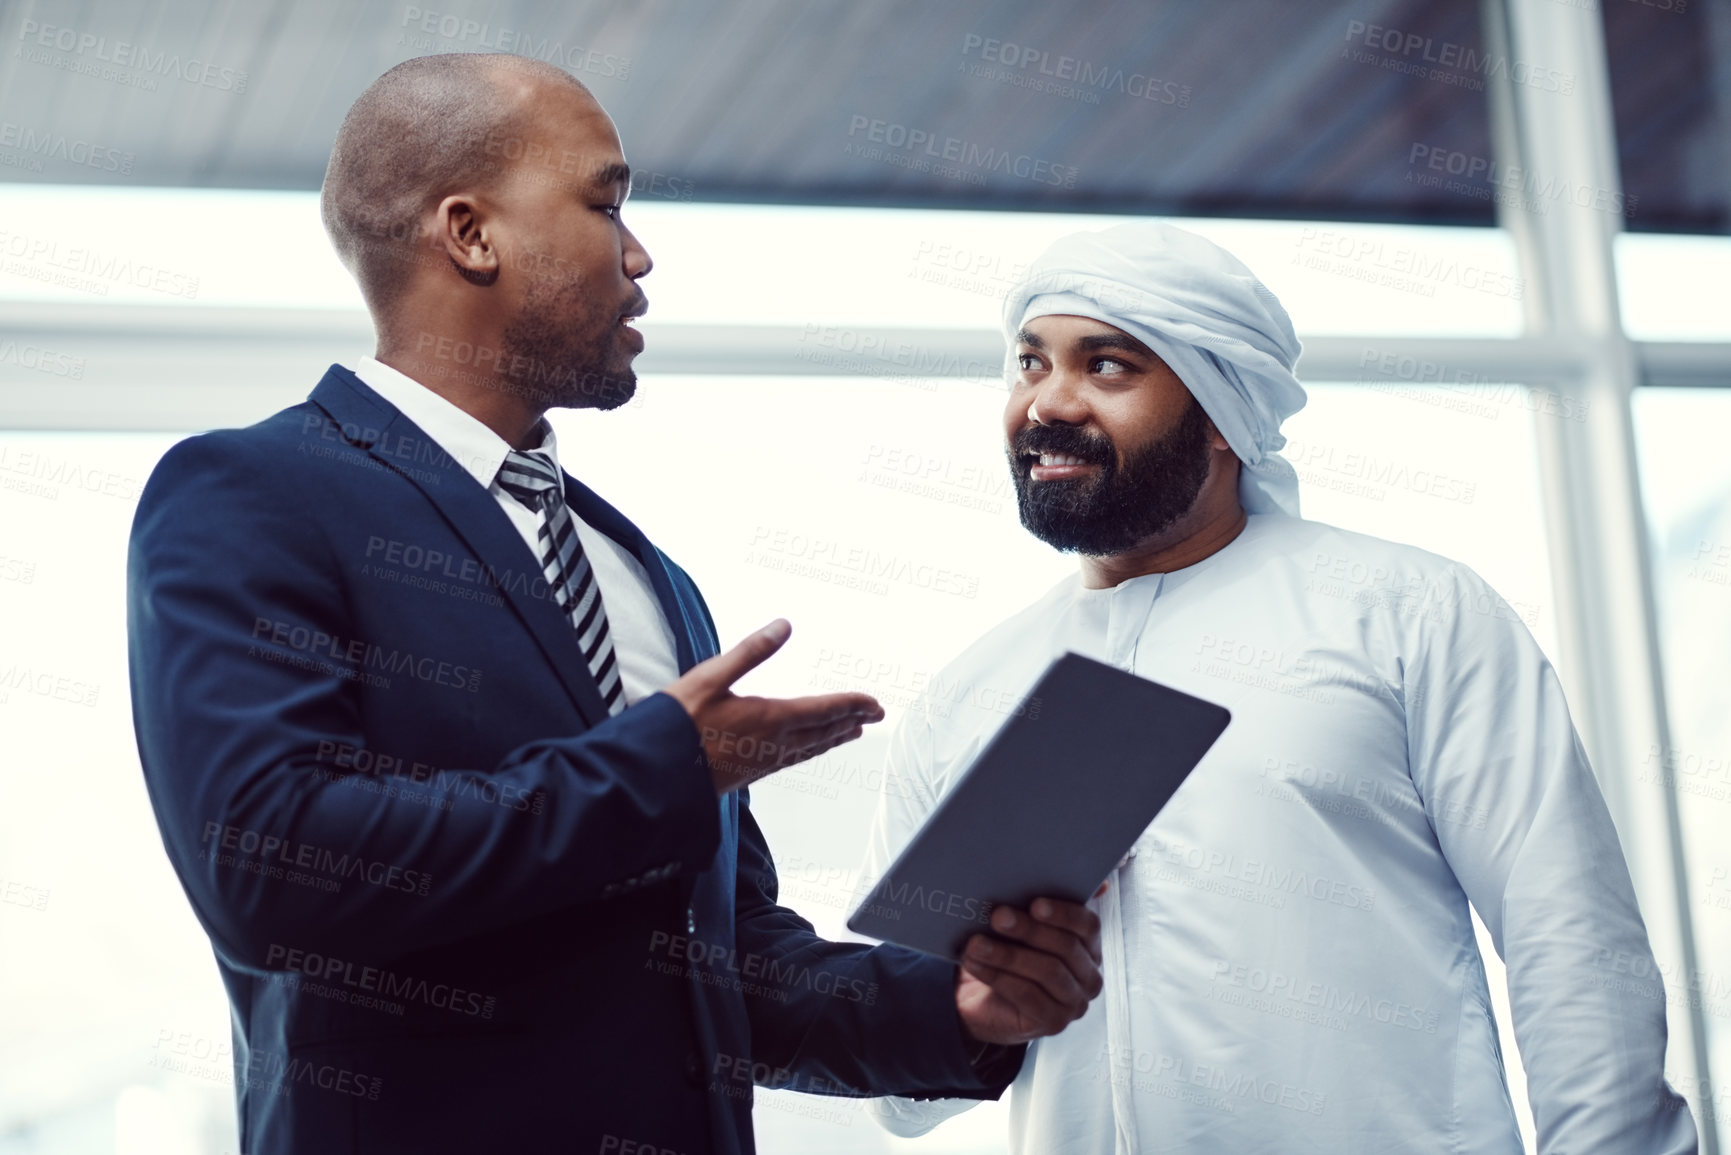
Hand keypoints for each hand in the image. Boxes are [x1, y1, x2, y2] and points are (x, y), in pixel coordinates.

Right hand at [663, 619, 883, 794]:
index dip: (852, 704)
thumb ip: (750, 652)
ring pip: (810, 748)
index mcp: (770, 718)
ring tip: (851, 732)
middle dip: (852, 720)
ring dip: (834, 738)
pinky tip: (806, 750)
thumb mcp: (711, 676)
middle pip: (824, 731)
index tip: (875, 703)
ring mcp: (762, 762)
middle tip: (875, 715)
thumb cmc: (677, 724)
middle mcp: (773, 743)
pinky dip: (811, 751)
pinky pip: (792, 760)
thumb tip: (783, 626)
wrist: (654, 776)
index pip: (824, 710)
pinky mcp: (749, 774)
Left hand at [955, 887, 1105, 1046]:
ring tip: (976, 943)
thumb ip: (1039, 905)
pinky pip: (1027, 995)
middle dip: (1029, 930)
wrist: (984, 999)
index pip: (1088, 925)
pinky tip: (976, 964)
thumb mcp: (1023, 926)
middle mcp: (1090, 976)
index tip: (1034, 904)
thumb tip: (1061, 872)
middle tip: (997, 916)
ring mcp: (1075, 1003)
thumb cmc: (1009, 952)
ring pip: (1046, 972)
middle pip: (1065, 947)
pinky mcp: (1054, 1023)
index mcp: (1090, 946)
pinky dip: (998, 977)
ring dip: (1008, 954)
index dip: (1063, 913)